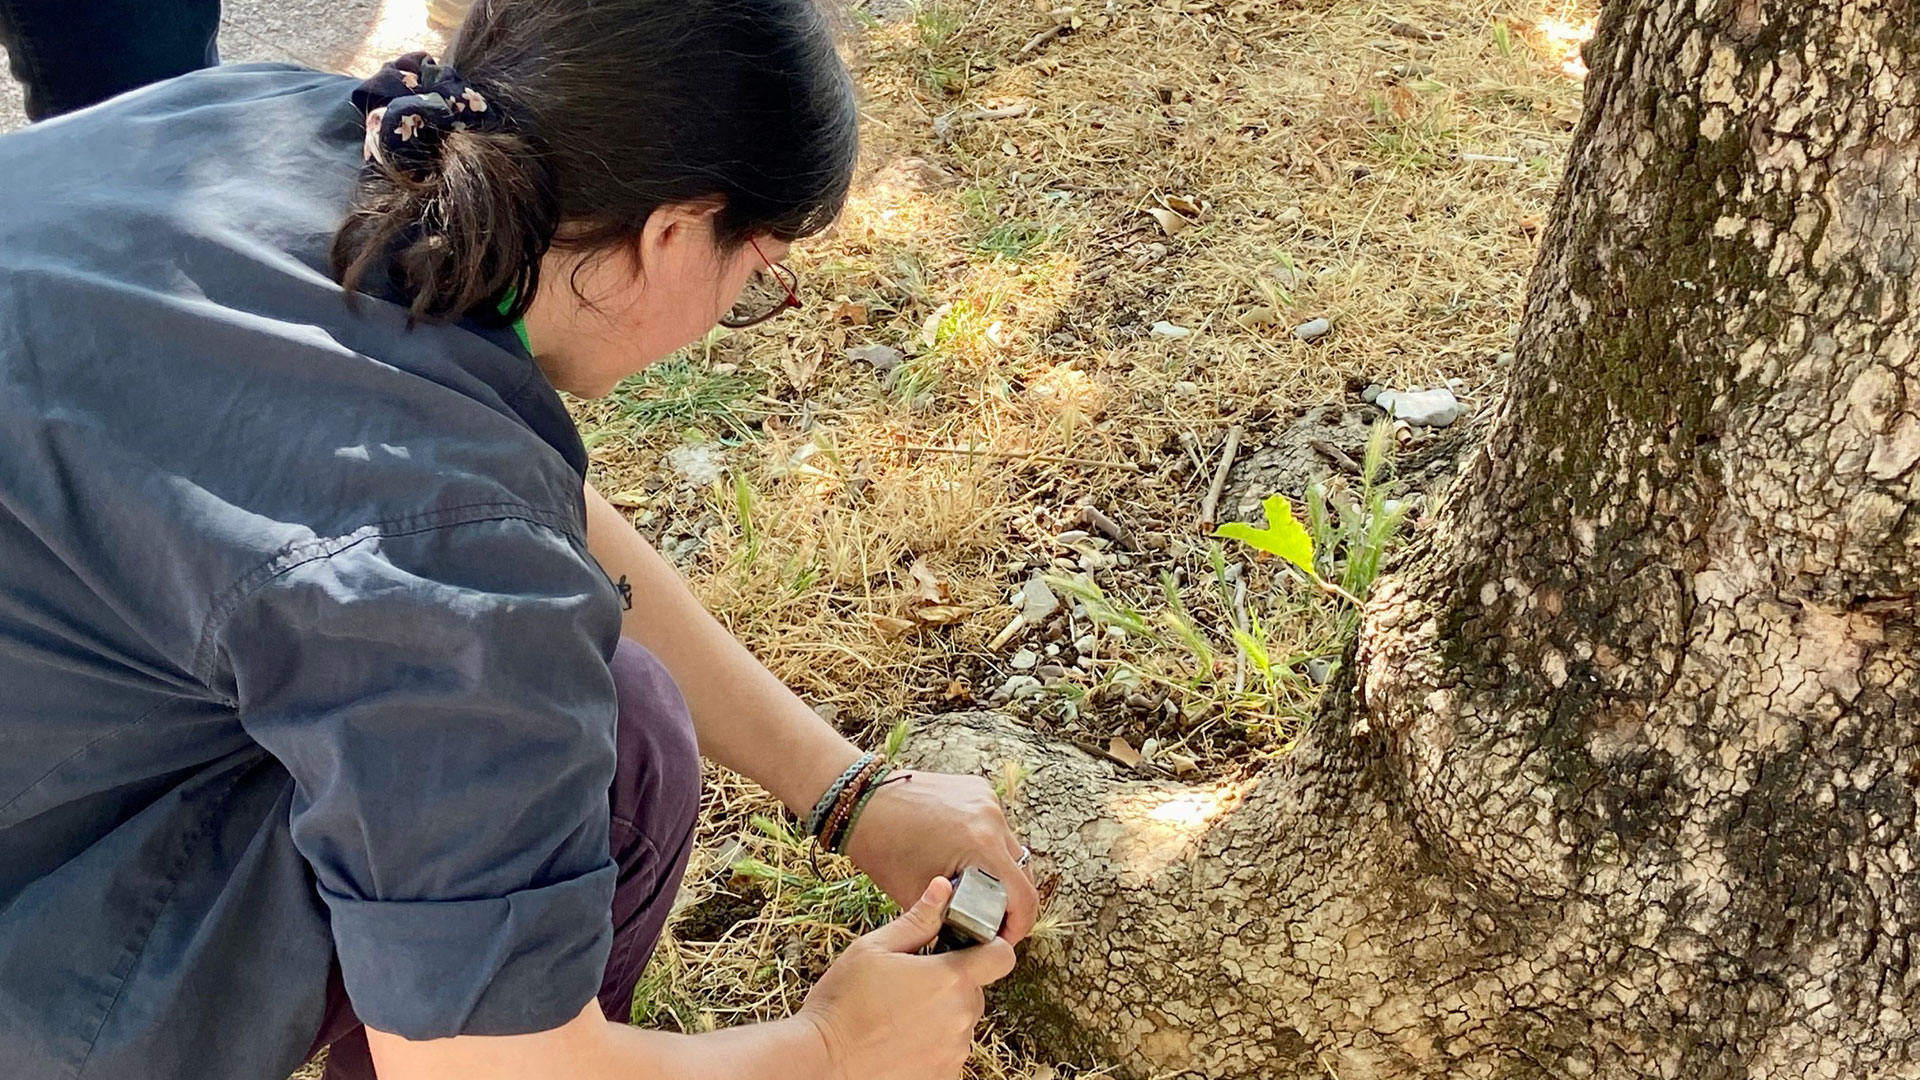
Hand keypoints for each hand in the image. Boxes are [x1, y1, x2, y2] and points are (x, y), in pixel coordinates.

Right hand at [800, 878, 1017, 1079]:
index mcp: (949, 979)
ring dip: (942, 1014)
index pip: (1001, 956)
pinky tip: (901, 1038)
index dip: (989, 947)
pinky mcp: (944, 1075)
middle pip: (975, 990)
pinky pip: (950, 1050)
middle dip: (952, 983)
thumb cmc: (842, 1004)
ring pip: (962, 1021)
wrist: (823, 1062)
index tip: (967, 947)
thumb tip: (942, 889)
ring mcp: (954, 1051)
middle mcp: (960, 1017)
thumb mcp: (874, 949)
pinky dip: (933, 1043)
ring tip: (900, 1013)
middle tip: (912, 982)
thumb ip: (917, 920)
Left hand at [842, 770, 1039, 942]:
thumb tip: (971, 944)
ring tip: (973, 888)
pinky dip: (985, 845)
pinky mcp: (977, 788)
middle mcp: (992, 818)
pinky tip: (961, 855)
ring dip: (998, 871)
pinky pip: (994, 826)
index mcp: (982, 846)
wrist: (861, 802)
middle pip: (1022, 872)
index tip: (1001, 940)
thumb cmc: (882, 849)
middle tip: (987, 920)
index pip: (1024, 897)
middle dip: (1009, 900)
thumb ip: (952, 922)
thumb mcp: (918, 896)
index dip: (1017, 926)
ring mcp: (987, 799)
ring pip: (1009, 848)